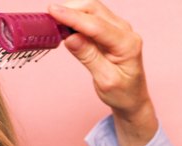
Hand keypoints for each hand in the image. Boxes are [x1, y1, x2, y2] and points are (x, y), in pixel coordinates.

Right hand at [49, 0, 157, 145]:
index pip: (96, 26)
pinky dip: (77, 18)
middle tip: (49, 17)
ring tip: (55, 22)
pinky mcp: (111, 30)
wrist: (132, 99)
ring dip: (73, 12)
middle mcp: (126, 32)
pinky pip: (92, 18)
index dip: (73, 17)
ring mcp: (119, 29)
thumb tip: (70, 37)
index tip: (53, 11)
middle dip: (71, 9)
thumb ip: (89, 57)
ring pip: (93, 10)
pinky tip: (65, 26)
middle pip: (95, 10)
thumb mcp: (105, 80)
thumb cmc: (122, 93)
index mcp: (127, 45)